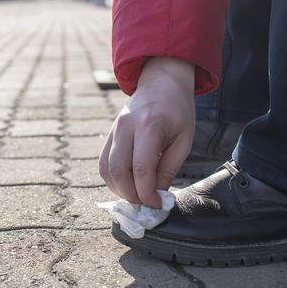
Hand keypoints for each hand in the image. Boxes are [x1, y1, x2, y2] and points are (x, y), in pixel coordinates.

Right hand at [99, 57, 195, 207]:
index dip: (147, 193)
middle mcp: (126, 127)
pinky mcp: (108, 135)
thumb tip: (156, 195)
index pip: (141, 169)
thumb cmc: (178, 110)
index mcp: (149, 126)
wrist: (161, 83)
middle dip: (131, 195)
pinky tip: (127, 185)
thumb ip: (168, 168)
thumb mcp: (184, 140)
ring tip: (137, 196)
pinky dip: (112, 179)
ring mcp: (113, 130)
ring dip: (119, 189)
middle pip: (118, 171)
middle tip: (146, 204)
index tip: (158, 204)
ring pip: (106, 169)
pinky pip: (103, 163)